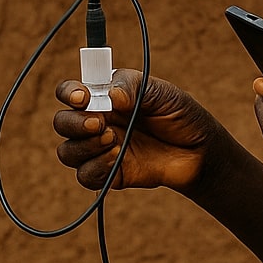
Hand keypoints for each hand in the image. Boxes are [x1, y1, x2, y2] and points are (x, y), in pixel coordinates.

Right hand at [52, 72, 221, 191]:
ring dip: (84, 147)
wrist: (200, 150)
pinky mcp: (110, 174)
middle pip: (62, 123)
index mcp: (105, 97)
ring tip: (114, 141)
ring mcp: (101, 150)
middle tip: (101, 123)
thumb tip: (110, 96)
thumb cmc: (180, 115)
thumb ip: (133, 87)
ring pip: (67, 151)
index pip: (71, 93)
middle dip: (74, 123)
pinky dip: (96, 167)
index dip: (69, 93)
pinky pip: (85, 175)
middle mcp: (98, 122)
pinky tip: (117, 158)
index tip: (84, 97)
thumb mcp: (161, 92)